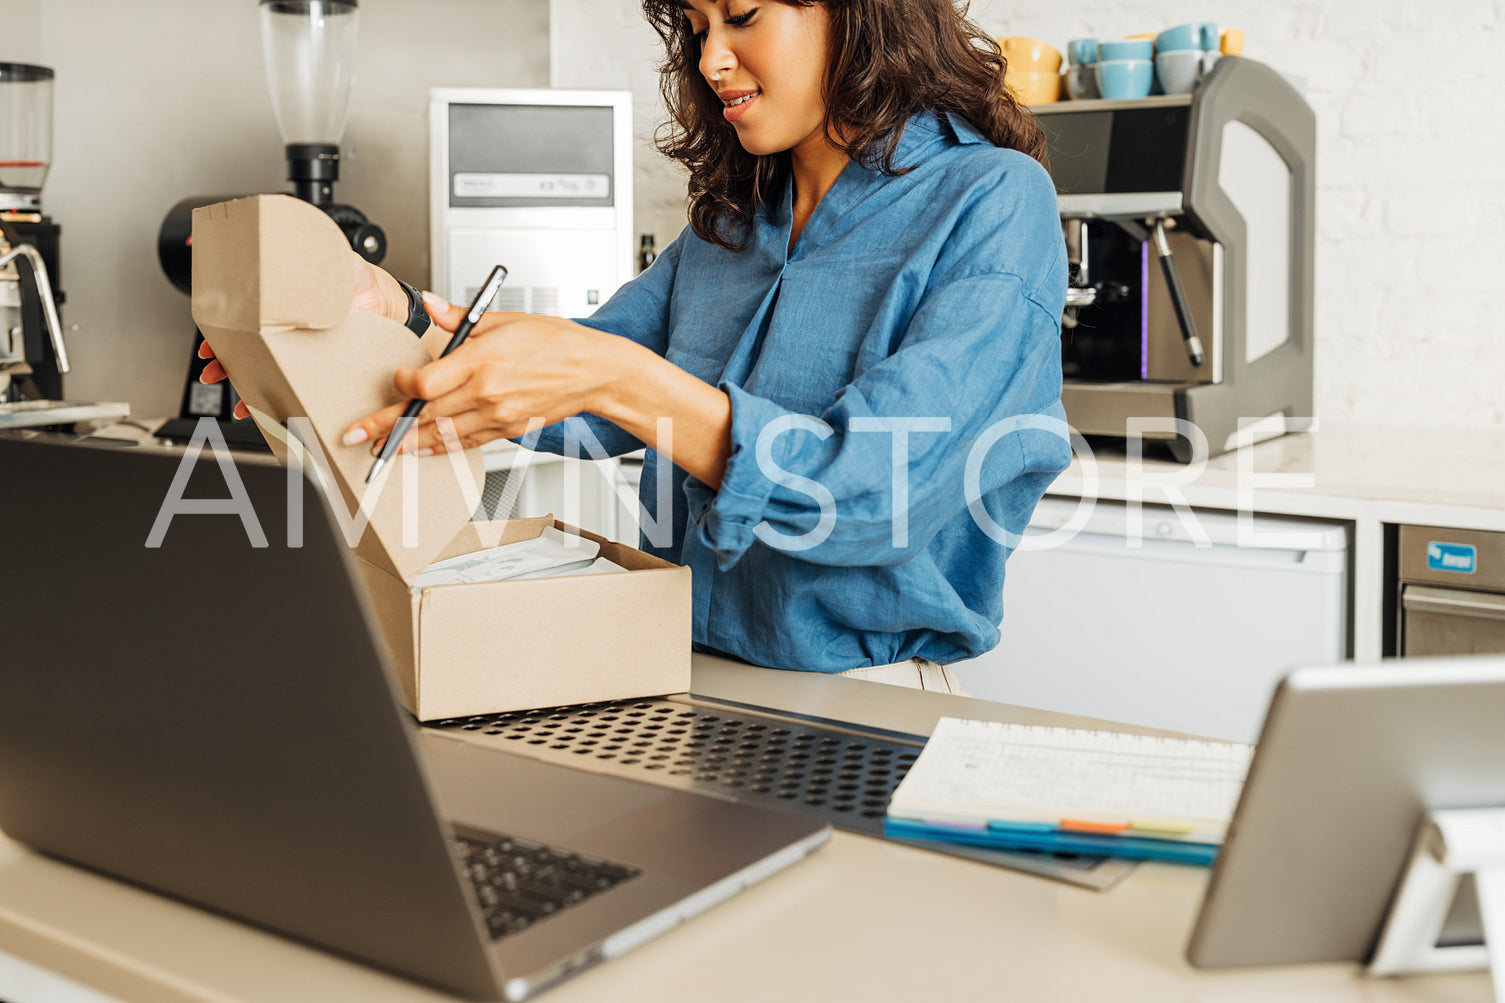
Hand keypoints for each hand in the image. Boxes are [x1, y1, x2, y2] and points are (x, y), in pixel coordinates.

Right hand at [198, 251, 408, 418]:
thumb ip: (296, 257)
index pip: (239, 322)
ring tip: (242, 401)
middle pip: (245, 349)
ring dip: (249, 388)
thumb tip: (275, 249)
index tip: (209, 348)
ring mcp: (301, 348)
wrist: (381, 295)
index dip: (220, 336)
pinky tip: (273, 409)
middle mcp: (284, 329)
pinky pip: (298, 385)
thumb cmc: (348, 274)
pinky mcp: (320, 363)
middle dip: (225, 364)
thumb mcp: (319, 258)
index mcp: (276, 304)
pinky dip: (284, 399)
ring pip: (267, 370)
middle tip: (214, 371)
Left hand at [342, 298, 617, 455]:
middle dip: (386, 425)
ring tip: (381, 449)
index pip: (427, 382)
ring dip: (407, 444)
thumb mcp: (506, 319)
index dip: (402, 385)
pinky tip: (420, 450)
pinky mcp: (506, 430)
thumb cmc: (556, 342)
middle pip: (424, 414)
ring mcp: (496, 415)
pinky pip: (464, 444)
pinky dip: (439, 449)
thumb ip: (461, 316)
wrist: (594, 371)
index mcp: (482, 360)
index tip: (395, 380)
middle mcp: (486, 392)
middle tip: (356, 433)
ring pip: (441, 436)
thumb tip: (432, 305)